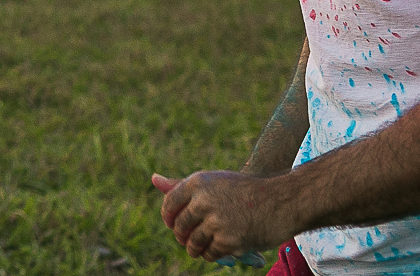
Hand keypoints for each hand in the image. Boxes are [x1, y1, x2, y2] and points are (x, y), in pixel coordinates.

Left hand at [152, 171, 290, 262]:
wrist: (281, 201)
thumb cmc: (246, 190)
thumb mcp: (214, 181)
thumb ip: (184, 186)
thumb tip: (154, 179)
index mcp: (198, 182)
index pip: (170, 203)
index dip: (168, 217)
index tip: (171, 224)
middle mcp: (204, 200)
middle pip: (180, 225)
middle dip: (181, 235)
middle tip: (185, 240)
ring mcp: (216, 221)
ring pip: (193, 242)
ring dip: (193, 249)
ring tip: (196, 249)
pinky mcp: (228, 240)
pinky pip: (210, 253)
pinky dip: (210, 255)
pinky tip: (214, 253)